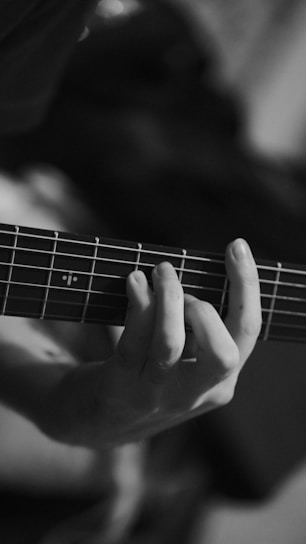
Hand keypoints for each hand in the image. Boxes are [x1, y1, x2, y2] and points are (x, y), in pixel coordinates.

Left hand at [47, 238, 260, 448]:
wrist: (97, 419)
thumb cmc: (147, 374)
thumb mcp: (185, 362)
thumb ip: (199, 330)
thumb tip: (199, 275)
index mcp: (219, 382)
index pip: (247, 333)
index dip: (247, 286)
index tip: (236, 247)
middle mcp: (195, 394)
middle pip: (224, 354)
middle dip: (206, 309)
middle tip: (183, 288)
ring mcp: (157, 395)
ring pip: (170, 343)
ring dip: (167, 297)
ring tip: (159, 270)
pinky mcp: (121, 388)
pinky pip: (133, 341)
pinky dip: (138, 303)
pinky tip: (134, 282)